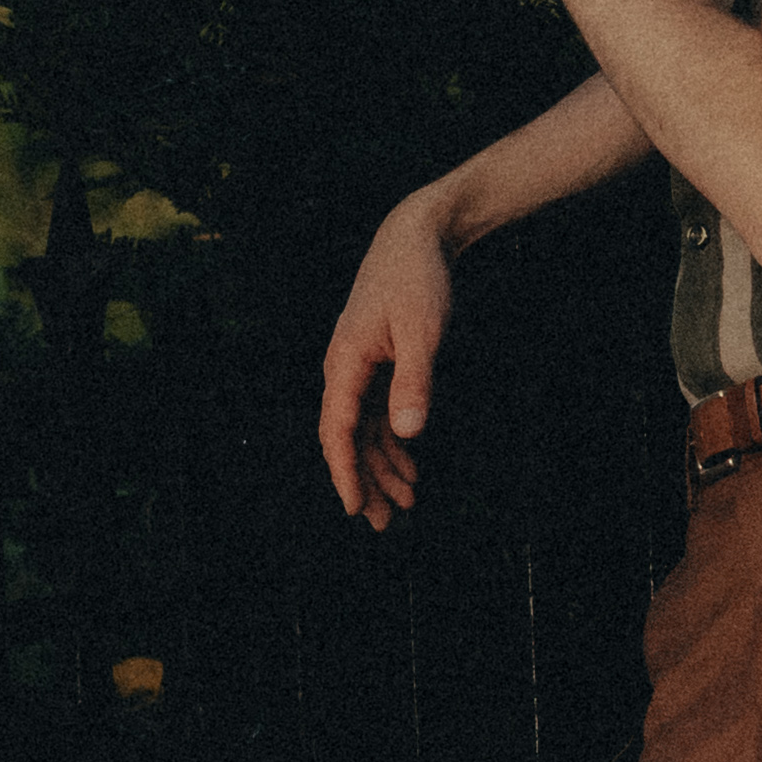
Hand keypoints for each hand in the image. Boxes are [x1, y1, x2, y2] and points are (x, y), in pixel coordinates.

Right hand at [319, 193, 459, 530]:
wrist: (416, 237)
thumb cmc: (419, 280)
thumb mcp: (424, 332)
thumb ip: (415, 383)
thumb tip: (408, 434)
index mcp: (345, 362)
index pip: (337, 430)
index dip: (345, 473)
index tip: (357, 509)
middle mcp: (343, 368)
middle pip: (347, 438)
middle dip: (366, 481)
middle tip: (387, 525)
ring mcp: (358, 366)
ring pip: (362, 429)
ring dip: (381, 466)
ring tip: (406, 503)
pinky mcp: (375, 362)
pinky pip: (376, 412)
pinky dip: (391, 441)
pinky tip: (410, 463)